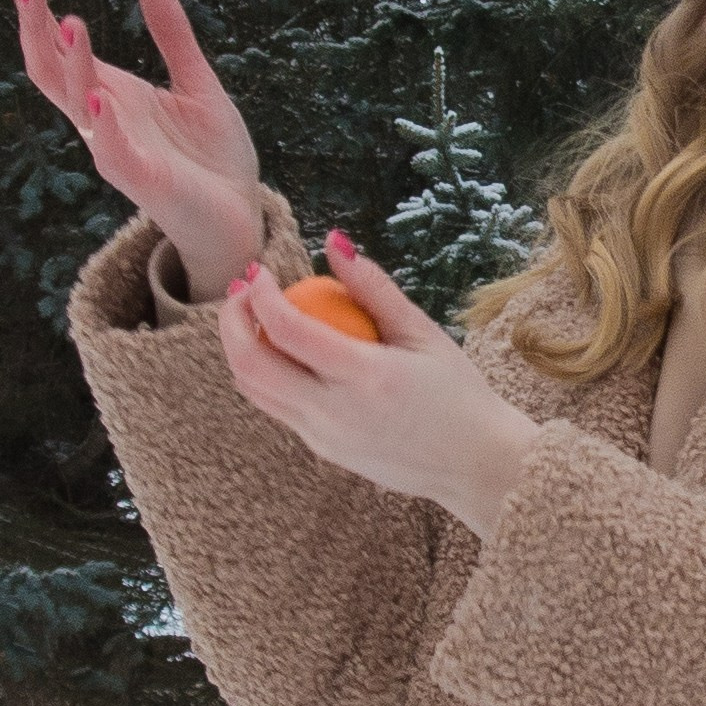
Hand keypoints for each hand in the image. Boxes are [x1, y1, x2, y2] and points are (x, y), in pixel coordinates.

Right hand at [2, 0, 262, 290]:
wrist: (237, 215)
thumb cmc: (210, 157)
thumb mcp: (194, 82)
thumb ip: (172, 35)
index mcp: (112, 94)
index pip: (58, 50)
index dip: (36, 14)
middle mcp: (104, 120)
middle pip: (53, 72)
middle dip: (37, 30)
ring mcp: (119, 149)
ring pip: (79, 106)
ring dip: (73, 67)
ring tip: (73, 24)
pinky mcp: (144, 180)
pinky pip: (114, 153)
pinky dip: (104, 128)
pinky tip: (99, 100)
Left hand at [214, 239, 541, 542]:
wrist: (474, 464)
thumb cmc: (457, 391)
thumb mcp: (422, 332)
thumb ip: (373, 286)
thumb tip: (333, 241)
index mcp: (364, 377)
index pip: (286, 330)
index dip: (260, 294)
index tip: (259, 269)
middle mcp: (333, 412)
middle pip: (251, 366)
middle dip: (231, 321)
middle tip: (242, 289)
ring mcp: (322, 438)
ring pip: (255, 391)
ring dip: (241, 348)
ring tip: (254, 315)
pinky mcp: (321, 451)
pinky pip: (277, 407)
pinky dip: (268, 373)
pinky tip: (286, 349)